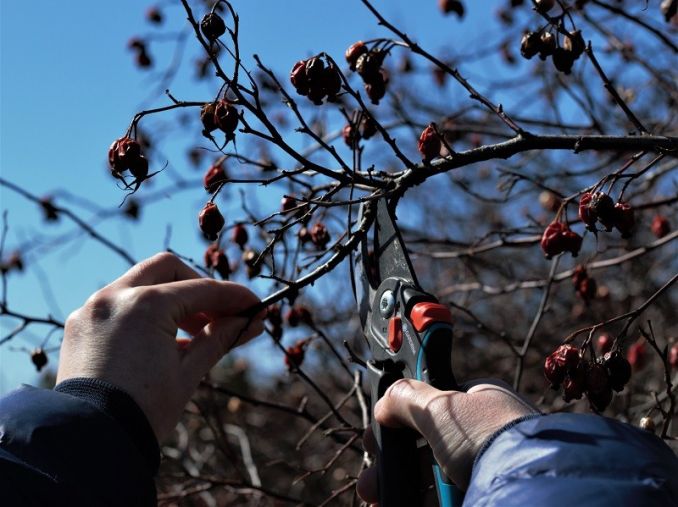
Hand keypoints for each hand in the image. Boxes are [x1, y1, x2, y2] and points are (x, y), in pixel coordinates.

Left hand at [56, 252, 264, 440]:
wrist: (90, 443)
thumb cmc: (144, 410)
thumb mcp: (189, 371)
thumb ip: (220, 337)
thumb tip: (250, 321)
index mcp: (144, 305)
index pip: (201, 290)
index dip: (234, 297)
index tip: (255, 305)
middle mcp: (114, 297)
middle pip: (168, 269)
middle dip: (198, 287)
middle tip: (220, 313)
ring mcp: (92, 309)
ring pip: (140, 283)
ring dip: (171, 298)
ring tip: (195, 331)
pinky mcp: (80, 325)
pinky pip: (119, 304)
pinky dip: (144, 311)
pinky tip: (162, 338)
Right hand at [357, 379, 538, 502]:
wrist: (529, 488)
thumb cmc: (488, 437)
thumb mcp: (440, 407)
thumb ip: (406, 398)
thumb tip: (384, 403)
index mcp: (478, 402)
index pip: (432, 403)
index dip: (401, 415)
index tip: (378, 429)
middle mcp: (481, 434)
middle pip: (424, 445)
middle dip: (392, 460)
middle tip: (371, 474)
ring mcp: (483, 468)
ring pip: (430, 477)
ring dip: (398, 485)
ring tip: (374, 495)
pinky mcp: (481, 494)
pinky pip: (441, 497)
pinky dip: (418, 501)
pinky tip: (395, 504)